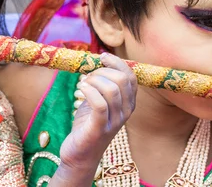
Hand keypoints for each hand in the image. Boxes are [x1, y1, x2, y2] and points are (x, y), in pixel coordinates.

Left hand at [58, 53, 136, 174]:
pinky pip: (100, 104)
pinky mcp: (99, 129)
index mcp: (128, 103)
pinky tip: (80, 89)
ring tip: (83, 83)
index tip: (101, 57)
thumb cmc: (88, 125)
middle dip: (102, 71)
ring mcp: (114, 121)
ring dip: (94, 80)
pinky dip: (89, 91)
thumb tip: (99, 61)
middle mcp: (126, 112)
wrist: (80, 154)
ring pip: (111, 90)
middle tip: (88, 76)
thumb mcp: (98, 101)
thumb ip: (102, 85)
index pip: (131, 76)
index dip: (117, 63)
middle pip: (122, 80)